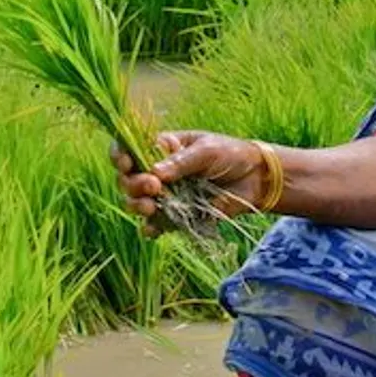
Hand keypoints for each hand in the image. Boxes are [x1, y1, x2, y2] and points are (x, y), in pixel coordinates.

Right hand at [112, 130, 268, 236]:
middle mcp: (157, 172)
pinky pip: (155, 224)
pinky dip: (150, 228)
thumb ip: (181, 162)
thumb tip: (154, 172)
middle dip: (132, 184)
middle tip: (152, 186)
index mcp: (161, 148)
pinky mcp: (175, 215)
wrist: (255, 180)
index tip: (126, 164)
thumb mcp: (207, 151)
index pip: (128, 149)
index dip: (120, 156)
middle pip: (127, 179)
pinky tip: (153, 229)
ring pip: (136, 202)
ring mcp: (165, 195)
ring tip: (150, 206)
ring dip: (136, 205)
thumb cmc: (230, 154)